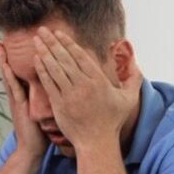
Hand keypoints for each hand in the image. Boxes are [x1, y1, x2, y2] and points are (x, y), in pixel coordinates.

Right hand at [0, 43, 48, 160]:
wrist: (31, 150)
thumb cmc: (40, 133)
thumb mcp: (44, 112)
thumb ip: (46, 100)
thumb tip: (59, 91)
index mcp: (25, 96)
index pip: (21, 74)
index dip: (17, 60)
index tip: (16, 46)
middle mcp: (19, 96)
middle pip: (12, 72)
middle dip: (6, 57)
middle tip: (1, 40)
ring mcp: (17, 101)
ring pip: (10, 76)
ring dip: (4, 61)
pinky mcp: (19, 106)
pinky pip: (14, 88)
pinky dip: (9, 76)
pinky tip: (6, 66)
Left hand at [32, 27, 141, 149]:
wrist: (96, 143)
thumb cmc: (112, 121)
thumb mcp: (128, 99)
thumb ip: (133, 80)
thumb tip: (136, 64)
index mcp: (99, 81)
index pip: (80, 56)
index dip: (68, 42)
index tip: (58, 33)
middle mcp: (83, 86)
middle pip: (65, 59)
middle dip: (52, 42)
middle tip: (42, 30)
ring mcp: (70, 95)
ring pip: (55, 69)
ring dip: (44, 53)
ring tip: (36, 41)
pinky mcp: (59, 105)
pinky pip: (49, 84)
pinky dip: (42, 71)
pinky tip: (36, 60)